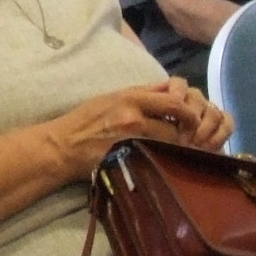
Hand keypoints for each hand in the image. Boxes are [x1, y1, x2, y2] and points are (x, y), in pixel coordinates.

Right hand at [45, 81, 232, 180]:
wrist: (62, 146)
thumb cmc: (85, 121)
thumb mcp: (111, 98)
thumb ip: (140, 95)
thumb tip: (168, 92)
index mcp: (131, 95)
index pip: (173, 97)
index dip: (187, 109)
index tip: (191, 118)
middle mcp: (133, 112)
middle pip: (177, 116)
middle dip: (189, 128)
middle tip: (193, 138)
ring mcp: (130, 135)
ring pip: (171, 140)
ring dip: (179, 146)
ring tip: (181, 152)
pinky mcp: (127, 155)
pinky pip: (157, 156)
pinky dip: (165, 159)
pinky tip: (165, 163)